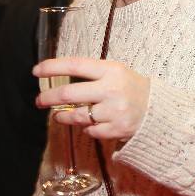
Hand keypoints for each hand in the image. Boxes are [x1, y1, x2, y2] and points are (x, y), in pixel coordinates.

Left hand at [35, 57, 151, 141]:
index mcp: (111, 70)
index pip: (75, 65)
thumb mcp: (115, 72)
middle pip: (69, 93)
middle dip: (48, 97)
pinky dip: (87, 128)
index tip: (37, 71)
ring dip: (63, 117)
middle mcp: (111, 90)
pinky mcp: (116, 129)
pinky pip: (90, 131)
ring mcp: (114, 111)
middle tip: (39, 100)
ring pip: (77, 116)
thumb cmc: (130, 88)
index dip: (53, 67)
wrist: (157, 110)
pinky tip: (90, 124)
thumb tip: (58, 77)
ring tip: (58, 115)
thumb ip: (91, 73)